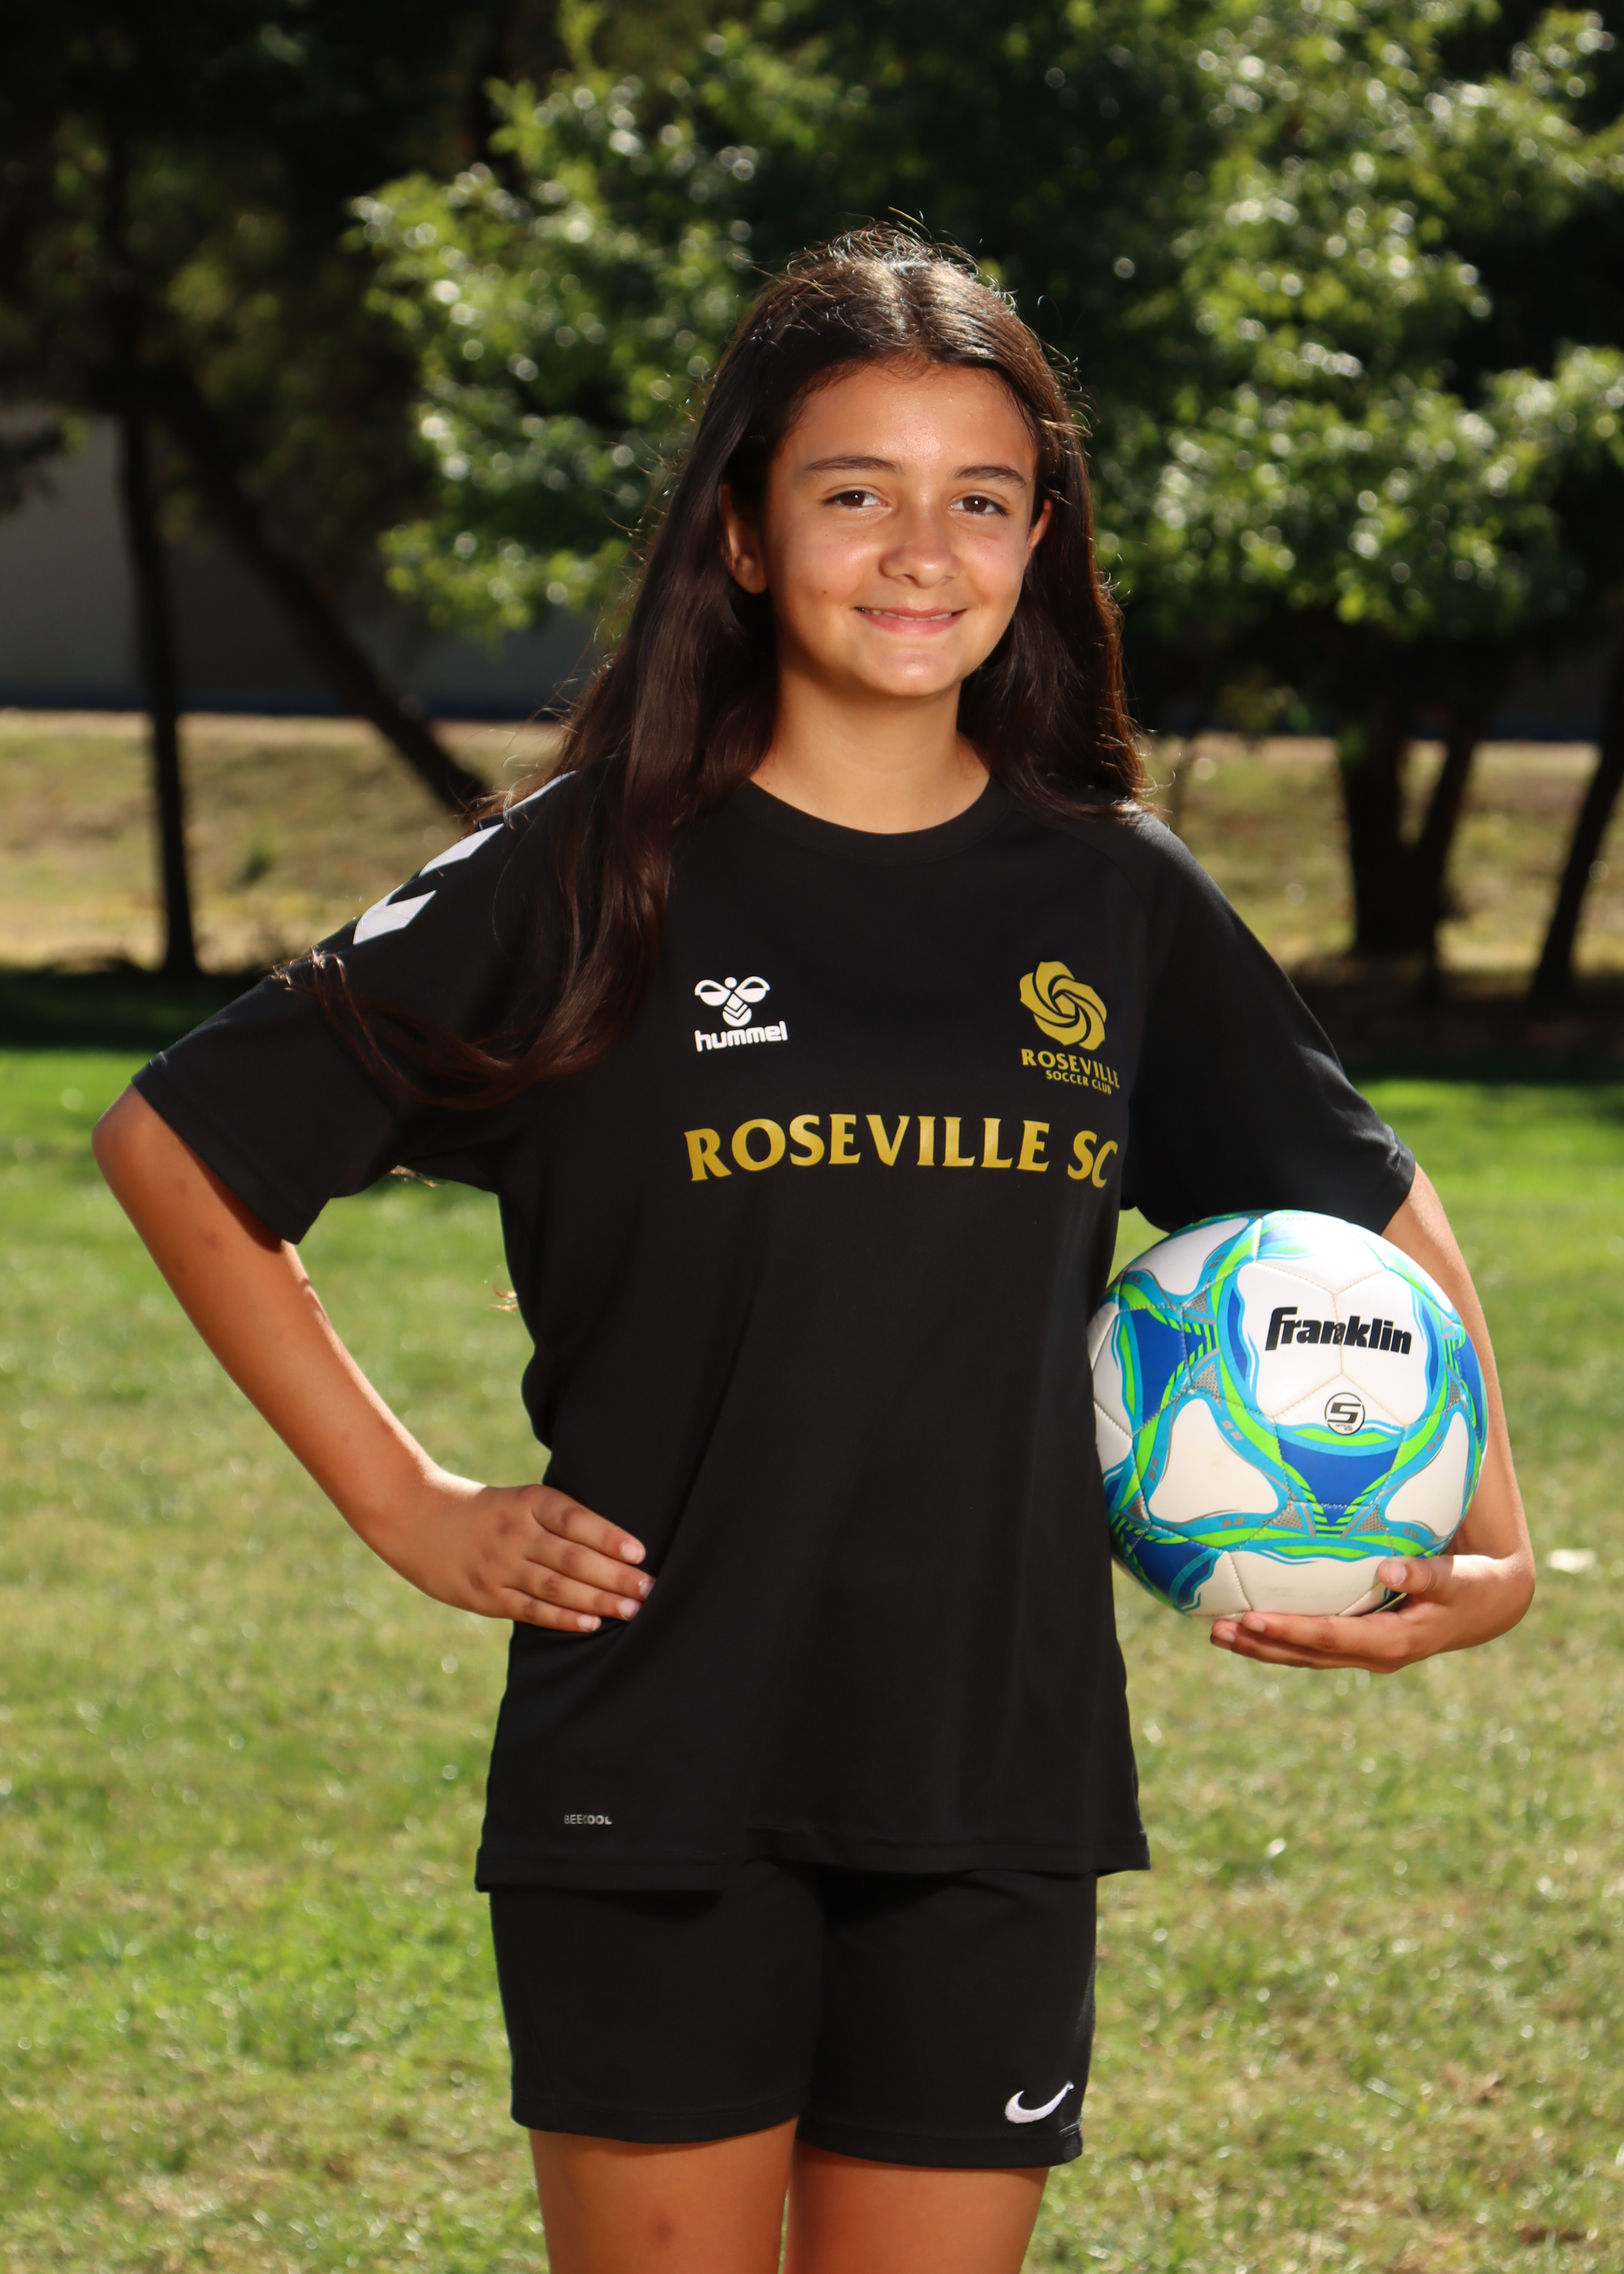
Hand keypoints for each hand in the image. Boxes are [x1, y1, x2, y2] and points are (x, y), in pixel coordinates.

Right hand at [372, 1476, 653, 1633]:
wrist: (413, 1516)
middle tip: (651, 1589)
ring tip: (633, 1610)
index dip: (608, 1536)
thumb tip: (615, 1548)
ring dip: (598, 1600)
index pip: (574, 1519)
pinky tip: (591, 1624)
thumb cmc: (482, 1510)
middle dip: (615, 1577)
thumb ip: (556, 1519)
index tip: (641, 1552)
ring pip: (556, 1587)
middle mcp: (514, 1532)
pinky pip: (530, 1610)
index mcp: (527, 1501)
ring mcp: (498, 1566)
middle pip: (572, 1557)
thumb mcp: (517, 1499)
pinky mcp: (484, 1595)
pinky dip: (563, 1618)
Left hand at [1207, 1549, 1534, 1672]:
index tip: (1252, 1618)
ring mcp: (1367, 1652)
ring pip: (1306, 1655)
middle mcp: (1375, 1655)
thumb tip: (1388, 1567)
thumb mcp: (1458, 1579)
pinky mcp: (1363, 1641)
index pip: (1330, 1638)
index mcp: (1394, 1642)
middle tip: (1217, 1630)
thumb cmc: (1473, 1584)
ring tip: (1218, 1631)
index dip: (1290, 1631)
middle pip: (1308, 1655)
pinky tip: (1250, 1621)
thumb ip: (1425, 1573)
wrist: (1490, 1607)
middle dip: (1262, 1644)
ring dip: (1263, 1646)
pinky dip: (1281, 1637)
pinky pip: (1315, 1645)